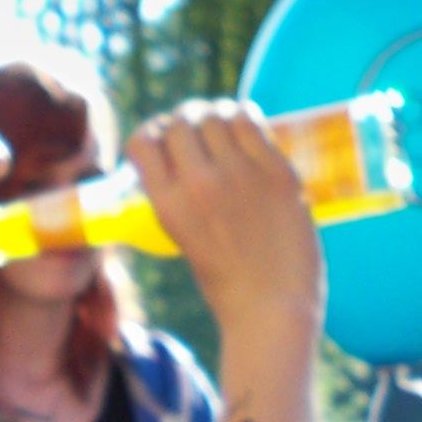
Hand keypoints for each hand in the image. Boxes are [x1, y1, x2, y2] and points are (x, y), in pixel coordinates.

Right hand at [130, 101, 323, 332]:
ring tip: (219, 124)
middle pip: (181, 121)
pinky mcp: (276, 169)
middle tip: (193, 129)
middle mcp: (200, 182)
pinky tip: (243, 125)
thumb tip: (190, 163)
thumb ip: (183, 201)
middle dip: (183, 120)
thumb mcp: (185, 240)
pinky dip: (242, 115)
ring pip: (216, 114)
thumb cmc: (227, 285)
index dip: (150, 133)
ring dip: (213, 114)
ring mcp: (241, 173)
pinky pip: (251, 120)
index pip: (145, 141)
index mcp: (169, 206)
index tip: (160, 140)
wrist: (271, 308)